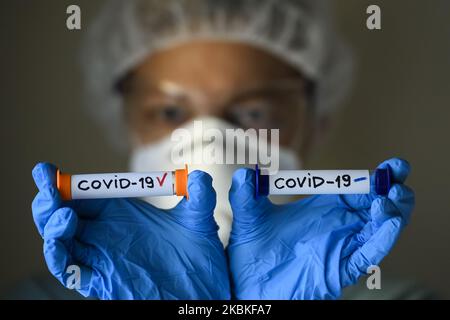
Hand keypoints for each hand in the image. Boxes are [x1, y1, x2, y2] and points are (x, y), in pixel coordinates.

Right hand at [31, 163, 229, 299]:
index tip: (49, 169)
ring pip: (61, 242)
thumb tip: (198, 175)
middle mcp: (107, 234)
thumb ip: (199, 194)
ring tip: (60, 211)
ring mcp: (102, 258)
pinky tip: (61, 239)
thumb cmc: (198, 255)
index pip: (86, 196)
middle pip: (64, 216)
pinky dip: (58, 256)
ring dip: (52, 225)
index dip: (66, 184)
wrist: (205, 290)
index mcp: (122, 214)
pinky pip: (71, 271)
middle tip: (47, 184)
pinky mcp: (102, 281)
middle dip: (50, 200)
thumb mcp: (198, 219)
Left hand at [227, 158, 413, 298]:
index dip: (372, 179)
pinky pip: (366, 255)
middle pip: (373, 208)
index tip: (390, 166)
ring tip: (394, 196)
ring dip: (390, 212)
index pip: (354, 191)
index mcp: (320, 211)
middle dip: (389, 191)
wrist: (246, 286)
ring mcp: (339, 249)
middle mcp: (335, 228)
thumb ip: (246, 194)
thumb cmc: (250, 252)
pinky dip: (381, 239)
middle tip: (398, 174)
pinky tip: (389, 222)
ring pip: (377, 230)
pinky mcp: (338, 270)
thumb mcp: (247, 217)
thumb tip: (246, 172)